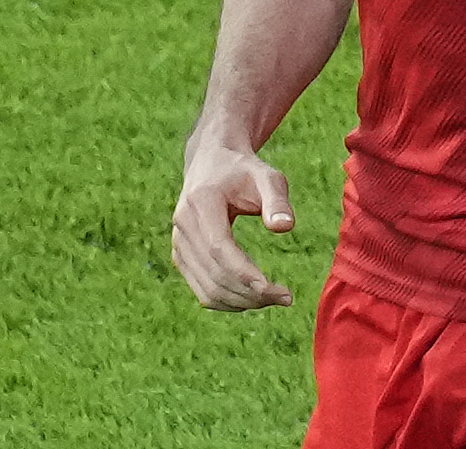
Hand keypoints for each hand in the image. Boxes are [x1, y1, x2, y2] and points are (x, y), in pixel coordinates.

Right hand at [170, 142, 295, 309]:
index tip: (277, 291)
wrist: (212, 162)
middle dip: (251, 294)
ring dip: (241, 303)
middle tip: (286, 298)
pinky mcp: (181, 256)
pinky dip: (227, 301)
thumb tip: (284, 227)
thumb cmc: (244, 171)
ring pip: (207, 290)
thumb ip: (277, 200)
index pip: (220, 249)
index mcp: (201, 203)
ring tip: (274, 299)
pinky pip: (202, 289)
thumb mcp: (267, 177)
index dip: (246, 275)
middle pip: (214, 275)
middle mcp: (183, 225)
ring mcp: (179, 243)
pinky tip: (253, 299)